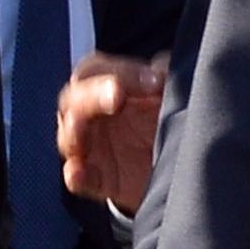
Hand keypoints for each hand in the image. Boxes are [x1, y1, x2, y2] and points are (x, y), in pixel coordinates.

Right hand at [57, 51, 169, 212]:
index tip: (153, 81)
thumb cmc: (169, 122)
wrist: (181, 168)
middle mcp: (95, 116)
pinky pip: (78, 179)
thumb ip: (165, 77)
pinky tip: (77, 172)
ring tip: (81, 127)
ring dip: (74, 131)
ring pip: (68, 137)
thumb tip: (160, 68)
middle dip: (91, 95)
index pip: (96, 70)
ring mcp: (93, 149)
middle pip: (74, 99)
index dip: (119, 71)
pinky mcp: (98, 181)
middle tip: (117, 96)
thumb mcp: (172, 95)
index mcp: (111, 88)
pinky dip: (76, 175)